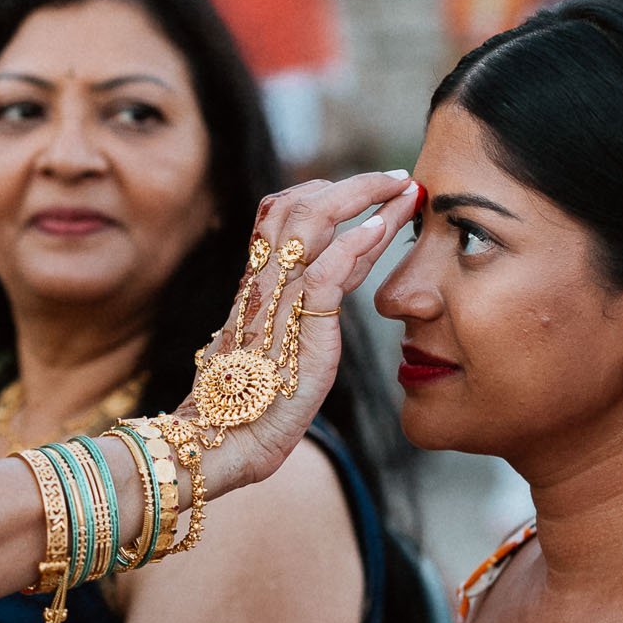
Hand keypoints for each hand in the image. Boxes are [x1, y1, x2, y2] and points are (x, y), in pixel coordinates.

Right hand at [179, 172, 420, 496]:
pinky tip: (383, 229)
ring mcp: (279, 302)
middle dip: (353, 184)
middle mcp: (264, 284)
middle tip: (396, 177)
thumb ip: (289, 317)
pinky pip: (327, 272)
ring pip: (313, 224)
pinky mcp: (299, 330)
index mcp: (255, 286)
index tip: (363, 188)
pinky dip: (356, 245)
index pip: (281, 216)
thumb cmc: (244, 409)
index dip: (323, 193)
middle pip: (297, 205)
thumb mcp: (267, 349)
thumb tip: (311, 302)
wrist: (219, 444)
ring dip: (364, 200)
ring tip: (403, 190)